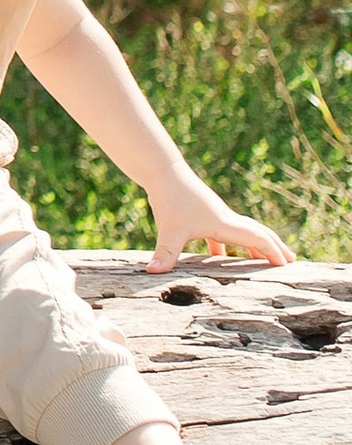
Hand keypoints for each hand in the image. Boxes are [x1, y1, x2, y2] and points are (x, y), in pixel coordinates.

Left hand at [146, 178, 290, 270]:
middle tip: (292, 260)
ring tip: (263, 260)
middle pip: (256, 232)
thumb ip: (165, 254)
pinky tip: (219, 256)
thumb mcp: (169, 230)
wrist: (163, 171)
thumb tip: (153, 272)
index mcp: (223, 224)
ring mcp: (215, 215)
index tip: (286, 263)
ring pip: (241, 231)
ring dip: (254, 245)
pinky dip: (226, 245)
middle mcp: (224, 218)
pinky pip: (221, 232)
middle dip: (273, 246)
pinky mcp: (202, 214)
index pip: (255, 238)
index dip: (271, 250)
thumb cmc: (170, 199)